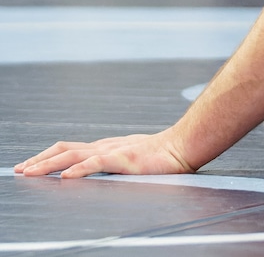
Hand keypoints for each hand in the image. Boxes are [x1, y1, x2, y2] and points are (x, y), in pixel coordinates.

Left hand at [15, 131, 194, 178]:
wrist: (183, 146)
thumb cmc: (163, 155)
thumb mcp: (131, 157)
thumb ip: (114, 163)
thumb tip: (97, 172)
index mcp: (105, 147)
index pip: (69, 149)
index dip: (47, 156)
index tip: (29, 166)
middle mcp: (104, 146)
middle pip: (64, 150)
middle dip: (39, 160)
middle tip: (19, 170)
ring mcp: (112, 151)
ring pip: (73, 155)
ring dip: (49, 164)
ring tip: (31, 172)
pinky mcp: (123, 159)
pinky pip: (95, 164)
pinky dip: (78, 170)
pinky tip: (66, 177)